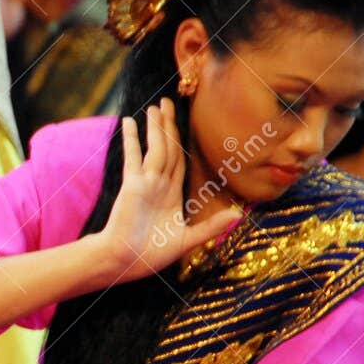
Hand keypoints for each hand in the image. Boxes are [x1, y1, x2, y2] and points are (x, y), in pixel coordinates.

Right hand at [95, 99, 241, 283]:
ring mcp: (145, 183)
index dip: (180, 142)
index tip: (179, 123)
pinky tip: (129, 121)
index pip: (179, 161)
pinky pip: (133, 157)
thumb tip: (239, 215)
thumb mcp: (187, 240)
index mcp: (170, 195)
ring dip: (156, 127)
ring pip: (155, 148)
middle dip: (168, 126)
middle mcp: (158, 185)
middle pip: (168, 148)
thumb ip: (211, 227)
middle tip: (168, 101)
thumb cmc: (151, 255)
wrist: (124, 261)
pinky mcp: (132, 185)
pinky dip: (132, 139)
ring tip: (156, 106)